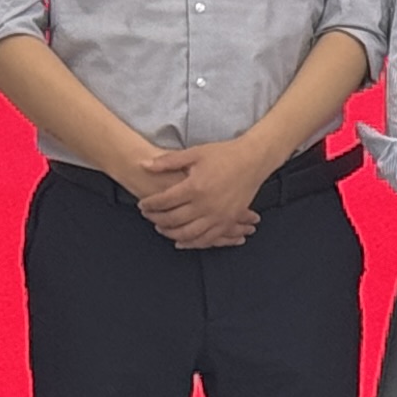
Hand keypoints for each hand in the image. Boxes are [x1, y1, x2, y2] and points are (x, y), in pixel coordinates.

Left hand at [132, 137, 269, 250]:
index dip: (149, 204)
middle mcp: (205, 205)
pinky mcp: (228, 220)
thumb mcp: (194, 153)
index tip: (143, 204)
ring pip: (188, 234)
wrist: (253, 160)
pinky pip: (208, 239)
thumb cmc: (225, 155)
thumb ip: (168, 161)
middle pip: (172, 220)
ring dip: (171, 234)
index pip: (163, 201)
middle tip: (148, 216)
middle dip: (156, 219)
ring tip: (162, 228)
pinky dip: (193, 243)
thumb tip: (143, 165)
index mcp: (195, 187)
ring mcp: (218, 215)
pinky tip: (182, 242)